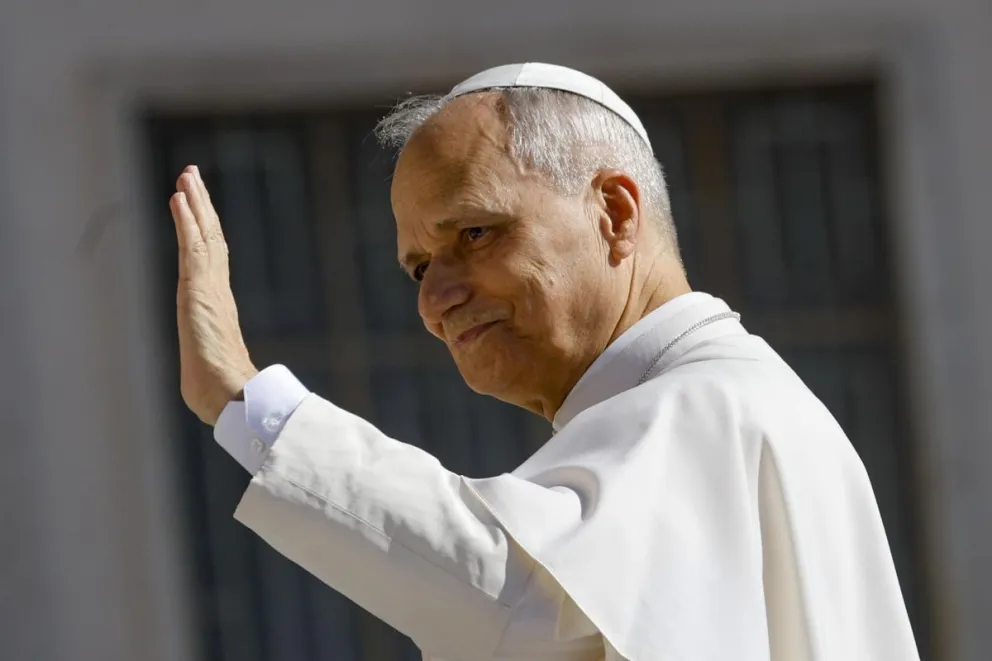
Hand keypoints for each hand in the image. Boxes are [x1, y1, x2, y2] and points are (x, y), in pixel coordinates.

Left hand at [170, 165, 257, 424]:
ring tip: (187, 176)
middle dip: (201, 206)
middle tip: (192, 175)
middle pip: (210, 237)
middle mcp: (216, 290)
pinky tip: (178, 198)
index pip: (211, 258)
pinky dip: (186, 220)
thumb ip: (208, 365)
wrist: (231, 395)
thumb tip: (205, 384)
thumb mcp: (209, 369)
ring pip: (203, 235)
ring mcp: (209, 287)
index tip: (196, 205)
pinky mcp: (199, 289)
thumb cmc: (223, 392)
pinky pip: (191, 246)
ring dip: (195, 203)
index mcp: (217, 305)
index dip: (205, 230)